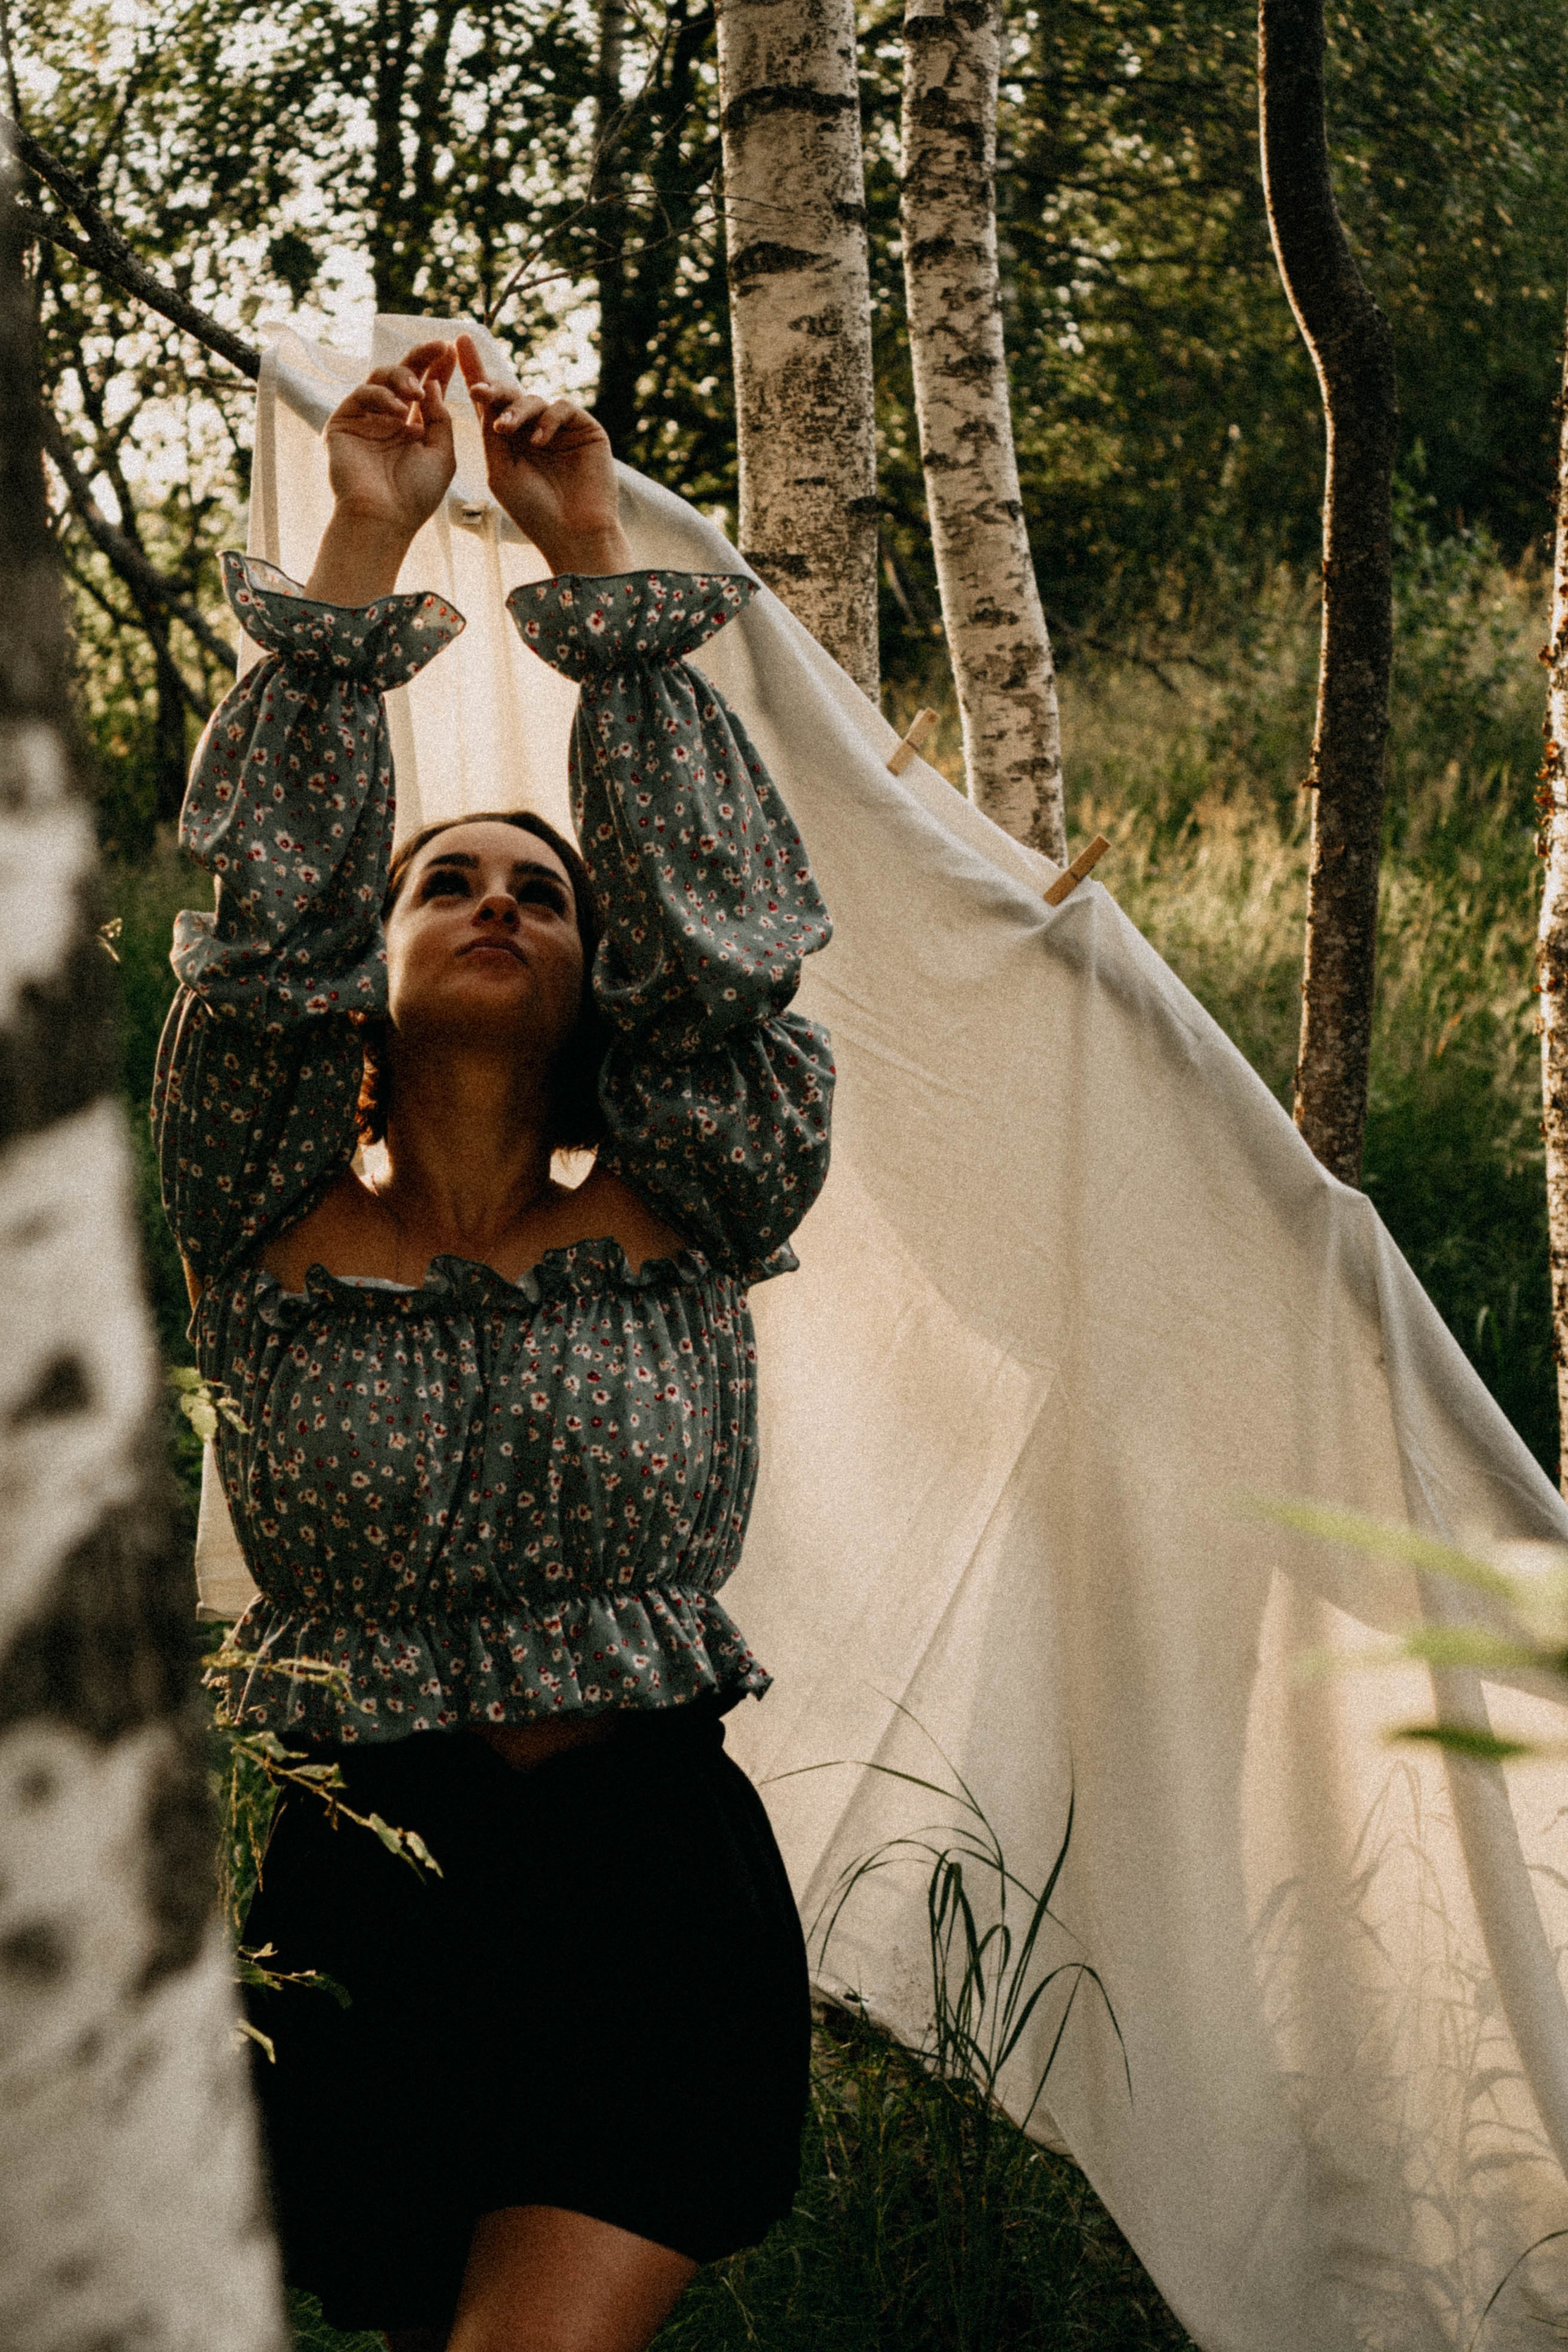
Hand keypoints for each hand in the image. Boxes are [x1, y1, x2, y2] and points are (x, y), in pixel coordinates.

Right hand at [323, 341, 456, 537]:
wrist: (384, 518)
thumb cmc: (415, 495)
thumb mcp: (441, 453)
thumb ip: (440, 417)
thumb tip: (432, 382)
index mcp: (411, 428)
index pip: (425, 390)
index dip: (438, 369)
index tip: (453, 351)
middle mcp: (387, 420)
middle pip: (402, 376)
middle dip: (421, 358)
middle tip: (439, 347)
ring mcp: (364, 419)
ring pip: (380, 377)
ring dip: (402, 377)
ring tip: (416, 391)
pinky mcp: (343, 422)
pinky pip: (362, 394)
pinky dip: (381, 396)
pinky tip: (397, 409)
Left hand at [456, 333, 630, 574]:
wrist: (572, 533)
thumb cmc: (533, 510)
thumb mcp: (500, 470)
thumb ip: (490, 434)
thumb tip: (482, 397)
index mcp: (510, 441)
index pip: (490, 401)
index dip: (474, 370)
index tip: (458, 340)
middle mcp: (533, 430)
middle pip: (510, 394)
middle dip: (493, 390)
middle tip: (479, 393)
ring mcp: (560, 428)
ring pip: (533, 399)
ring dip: (517, 410)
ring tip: (508, 431)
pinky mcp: (586, 429)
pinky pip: (561, 407)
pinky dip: (548, 418)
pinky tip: (540, 440)